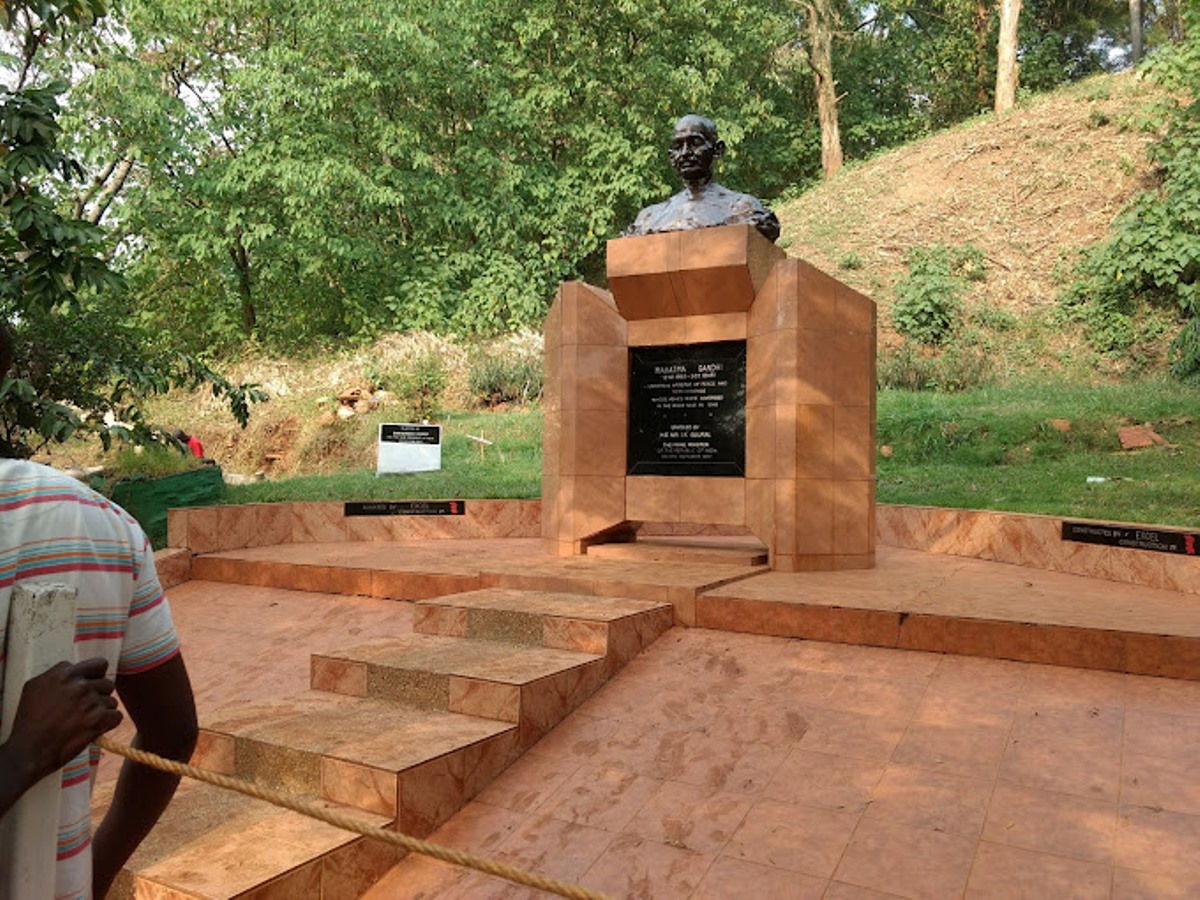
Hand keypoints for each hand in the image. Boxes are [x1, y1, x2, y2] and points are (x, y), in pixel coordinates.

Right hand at [5, 658, 122, 783]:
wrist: (28, 750)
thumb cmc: (29, 721)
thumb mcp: (35, 687)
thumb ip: (57, 675)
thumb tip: (75, 672)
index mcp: (64, 673)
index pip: (99, 665)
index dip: (94, 678)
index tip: (88, 689)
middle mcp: (79, 684)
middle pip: (108, 684)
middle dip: (99, 696)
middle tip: (85, 709)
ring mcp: (89, 701)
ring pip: (112, 701)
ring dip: (102, 712)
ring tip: (84, 722)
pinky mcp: (97, 719)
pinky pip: (116, 716)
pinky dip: (108, 724)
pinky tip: (93, 729)